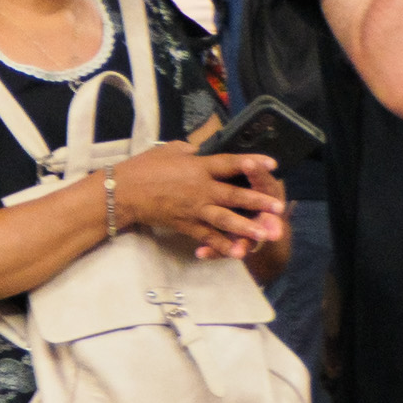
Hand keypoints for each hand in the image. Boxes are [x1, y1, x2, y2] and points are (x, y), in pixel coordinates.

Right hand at [109, 143, 283, 258]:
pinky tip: (238, 253)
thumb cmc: (144, 167)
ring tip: (265, 233)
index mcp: (198, 166)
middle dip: (258, 201)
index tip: (272, 164)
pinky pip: (208, 237)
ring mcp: (194, 209)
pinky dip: (222, 246)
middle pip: (234, 194)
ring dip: (247, 227)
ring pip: (225, 219)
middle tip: (278, 207)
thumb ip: (190, 151)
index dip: (252, 163)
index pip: (230, 163)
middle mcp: (201, 188)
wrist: (123, 192)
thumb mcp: (169, 150)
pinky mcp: (186, 225)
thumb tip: (200, 151)